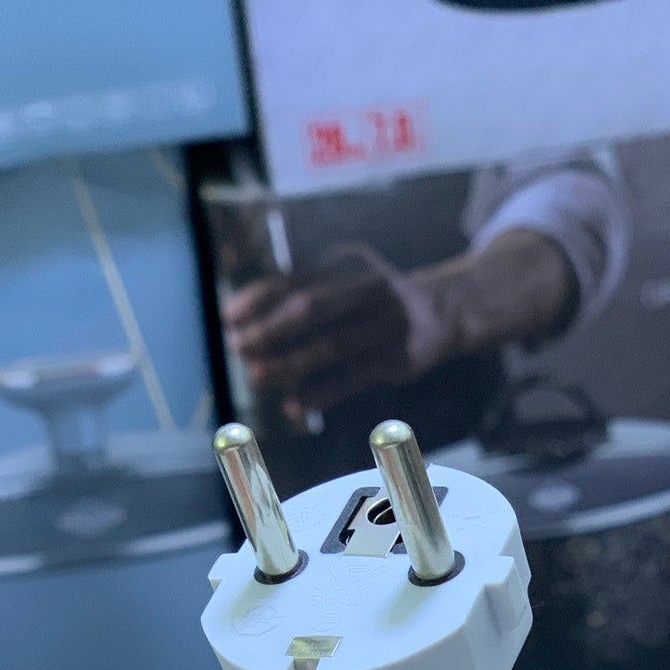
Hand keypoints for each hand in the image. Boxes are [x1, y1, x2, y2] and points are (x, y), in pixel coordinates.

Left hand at [224, 245, 454, 422]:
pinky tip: (294, 405)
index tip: (228, 319)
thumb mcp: (343, 283)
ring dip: (289, 365)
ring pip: (330, 347)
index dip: (257, 299)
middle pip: (311, 308)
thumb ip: (299, 295)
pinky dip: (321, 393)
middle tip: (238, 348)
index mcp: (348, 263)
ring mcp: (387, 323)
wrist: (441, 313)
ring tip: (257, 377)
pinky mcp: (398, 358)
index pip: (295, 279)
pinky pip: (353, 379)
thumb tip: (240, 322)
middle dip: (270, 330)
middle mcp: (369, 288)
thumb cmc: (372, 302)